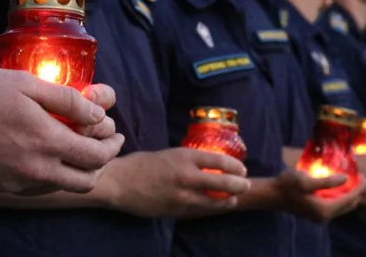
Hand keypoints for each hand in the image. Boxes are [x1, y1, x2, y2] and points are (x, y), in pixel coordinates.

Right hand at [0, 69, 124, 195]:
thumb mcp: (24, 83)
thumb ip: (65, 99)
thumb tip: (97, 114)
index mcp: (46, 141)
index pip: (95, 156)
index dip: (111, 145)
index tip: (115, 133)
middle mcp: (35, 169)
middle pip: (84, 181)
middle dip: (100, 163)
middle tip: (103, 145)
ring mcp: (16, 182)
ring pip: (60, 186)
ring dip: (76, 172)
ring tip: (75, 149)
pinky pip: (36, 186)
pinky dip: (51, 175)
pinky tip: (44, 155)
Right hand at [103, 148, 249, 218]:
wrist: (120, 182)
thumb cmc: (141, 164)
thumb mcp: (167, 155)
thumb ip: (186, 161)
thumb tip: (204, 166)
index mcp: (184, 156)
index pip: (219, 160)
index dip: (235, 166)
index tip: (241, 169)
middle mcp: (187, 175)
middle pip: (223, 181)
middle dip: (239, 184)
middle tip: (246, 185)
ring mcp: (183, 195)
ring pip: (215, 201)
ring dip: (227, 200)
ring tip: (233, 200)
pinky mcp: (177, 211)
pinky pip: (200, 211)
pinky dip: (210, 209)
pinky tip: (215, 207)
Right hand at [275, 169, 365, 221]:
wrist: (272, 194)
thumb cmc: (287, 185)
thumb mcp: (307, 180)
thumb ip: (328, 182)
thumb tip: (346, 179)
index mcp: (325, 209)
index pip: (349, 200)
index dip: (359, 189)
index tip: (365, 178)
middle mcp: (324, 216)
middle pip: (347, 205)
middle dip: (356, 193)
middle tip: (362, 179)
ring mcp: (320, 216)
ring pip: (341, 206)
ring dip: (348, 195)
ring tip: (353, 182)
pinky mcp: (315, 212)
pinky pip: (333, 206)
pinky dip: (339, 197)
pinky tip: (339, 188)